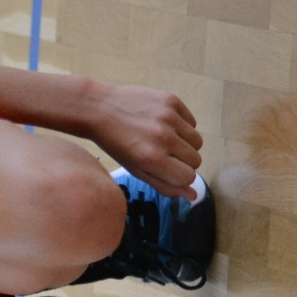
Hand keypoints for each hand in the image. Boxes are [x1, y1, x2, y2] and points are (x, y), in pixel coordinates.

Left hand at [87, 82, 203, 199]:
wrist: (99, 109)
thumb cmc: (116, 144)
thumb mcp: (136, 170)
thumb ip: (164, 185)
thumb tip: (193, 195)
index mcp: (152, 159)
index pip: (188, 177)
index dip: (179, 176)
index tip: (168, 170)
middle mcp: (163, 138)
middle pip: (196, 160)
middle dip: (183, 161)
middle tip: (164, 154)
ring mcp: (169, 117)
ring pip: (198, 141)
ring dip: (185, 144)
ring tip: (164, 139)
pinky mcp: (171, 100)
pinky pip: (192, 122)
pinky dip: (182, 126)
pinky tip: (163, 124)